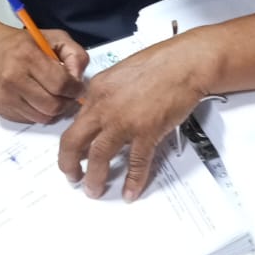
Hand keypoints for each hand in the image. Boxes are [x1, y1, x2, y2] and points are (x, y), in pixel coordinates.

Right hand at [0, 26, 87, 122]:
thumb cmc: (22, 43)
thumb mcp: (54, 38)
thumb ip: (75, 55)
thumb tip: (78, 79)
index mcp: (27, 56)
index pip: (60, 84)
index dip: (75, 89)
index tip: (78, 87)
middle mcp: (12, 78)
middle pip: (53, 105)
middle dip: (67, 102)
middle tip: (68, 95)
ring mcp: (4, 96)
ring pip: (43, 117)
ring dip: (54, 110)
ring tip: (53, 96)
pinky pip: (29, 120)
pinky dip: (39, 113)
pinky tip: (37, 98)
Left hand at [58, 33, 208, 200]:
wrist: (186, 62)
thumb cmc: (161, 63)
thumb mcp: (121, 74)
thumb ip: (108, 95)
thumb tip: (103, 115)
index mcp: (96, 90)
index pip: (75, 121)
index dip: (72, 142)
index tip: (71, 154)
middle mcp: (104, 106)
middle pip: (73, 141)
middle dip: (68, 164)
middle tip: (72, 177)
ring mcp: (124, 120)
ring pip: (99, 156)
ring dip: (94, 178)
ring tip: (93, 191)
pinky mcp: (147, 131)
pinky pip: (136, 163)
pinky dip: (132, 181)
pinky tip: (130, 192)